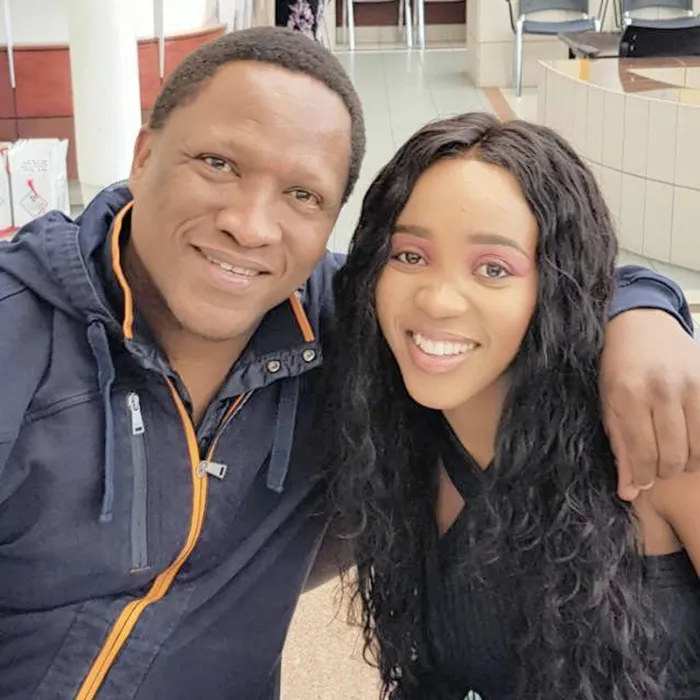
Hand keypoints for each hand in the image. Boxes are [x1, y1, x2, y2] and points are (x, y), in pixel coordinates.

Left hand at [600, 309, 699, 500]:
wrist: (642, 324)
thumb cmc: (619, 368)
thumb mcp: (609, 405)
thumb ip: (620, 448)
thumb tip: (629, 492)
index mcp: (629, 395)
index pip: (643, 453)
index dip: (644, 476)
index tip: (644, 481)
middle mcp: (663, 389)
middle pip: (674, 455)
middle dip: (666, 470)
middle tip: (659, 466)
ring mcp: (692, 384)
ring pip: (699, 448)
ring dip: (688, 460)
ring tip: (675, 452)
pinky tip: (690, 438)